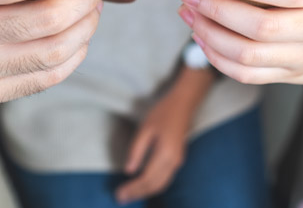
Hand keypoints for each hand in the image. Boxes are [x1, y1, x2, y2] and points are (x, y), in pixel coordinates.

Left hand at [115, 68, 213, 204]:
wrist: (184, 104)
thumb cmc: (163, 112)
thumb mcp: (145, 128)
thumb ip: (137, 150)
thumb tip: (128, 171)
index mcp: (165, 154)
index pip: (147, 179)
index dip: (132, 189)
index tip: (118, 194)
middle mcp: (174, 162)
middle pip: (155, 186)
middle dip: (138, 194)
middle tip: (121, 199)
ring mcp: (178, 162)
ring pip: (161, 185)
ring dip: (145, 192)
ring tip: (129, 195)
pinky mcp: (178, 160)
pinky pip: (165, 179)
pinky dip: (153, 186)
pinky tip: (142, 186)